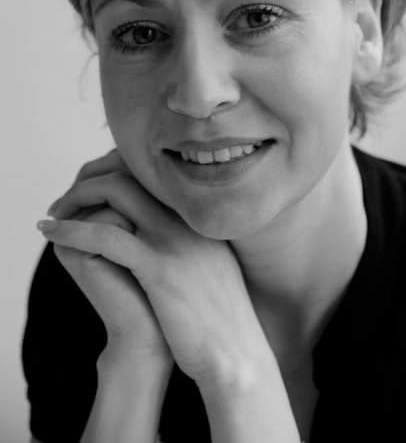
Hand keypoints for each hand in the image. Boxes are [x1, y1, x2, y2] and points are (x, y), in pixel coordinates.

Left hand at [40, 149, 271, 385]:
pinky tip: (51, 233)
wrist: (236, 353)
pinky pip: (105, 235)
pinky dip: (72, 230)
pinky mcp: (159, 267)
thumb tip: (160, 230)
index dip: (113, 170)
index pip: (150, 171)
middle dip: (90, 177)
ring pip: (115, 191)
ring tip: (54, 213)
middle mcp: (187, 217)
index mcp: (197, 214)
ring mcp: (174, 239)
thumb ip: (190, 238)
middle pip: (130, 171)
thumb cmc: (220, 316)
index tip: (90, 186)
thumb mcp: (210, 263)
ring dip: (75, 196)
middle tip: (66, 198)